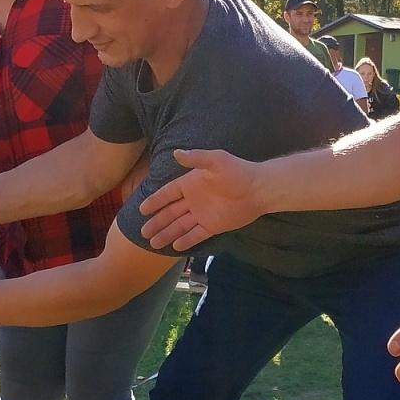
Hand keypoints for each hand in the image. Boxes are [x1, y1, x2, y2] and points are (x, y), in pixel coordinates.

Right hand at [139, 149, 265, 250]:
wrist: (258, 189)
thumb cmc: (237, 171)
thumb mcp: (215, 161)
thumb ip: (196, 158)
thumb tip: (176, 152)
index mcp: (191, 184)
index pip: (167, 194)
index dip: (155, 201)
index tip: (141, 209)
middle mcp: (194, 200)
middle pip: (170, 213)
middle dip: (157, 222)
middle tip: (143, 232)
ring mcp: (203, 214)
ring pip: (180, 226)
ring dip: (167, 234)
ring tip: (152, 243)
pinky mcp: (213, 226)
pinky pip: (196, 235)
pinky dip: (186, 241)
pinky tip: (175, 248)